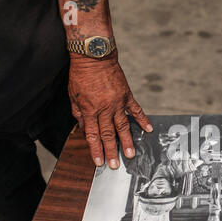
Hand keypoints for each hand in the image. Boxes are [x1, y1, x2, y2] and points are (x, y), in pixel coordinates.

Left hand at [68, 53, 152, 168]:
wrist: (94, 55)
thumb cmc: (81, 74)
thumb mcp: (73, 95)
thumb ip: (78, 112)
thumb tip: (84, 127)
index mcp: (89, 110)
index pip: (93, 135)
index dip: (96, 150)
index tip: (99, 162)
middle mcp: (104, 109)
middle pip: (108, 135)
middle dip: (111, 151)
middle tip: (116, 165)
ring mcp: (117, 103)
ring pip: (123, 126)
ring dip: (127, 142)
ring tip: (131, 154)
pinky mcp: (127, 95)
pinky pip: (136, 110)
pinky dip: (142, 120)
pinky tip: (148, 130)